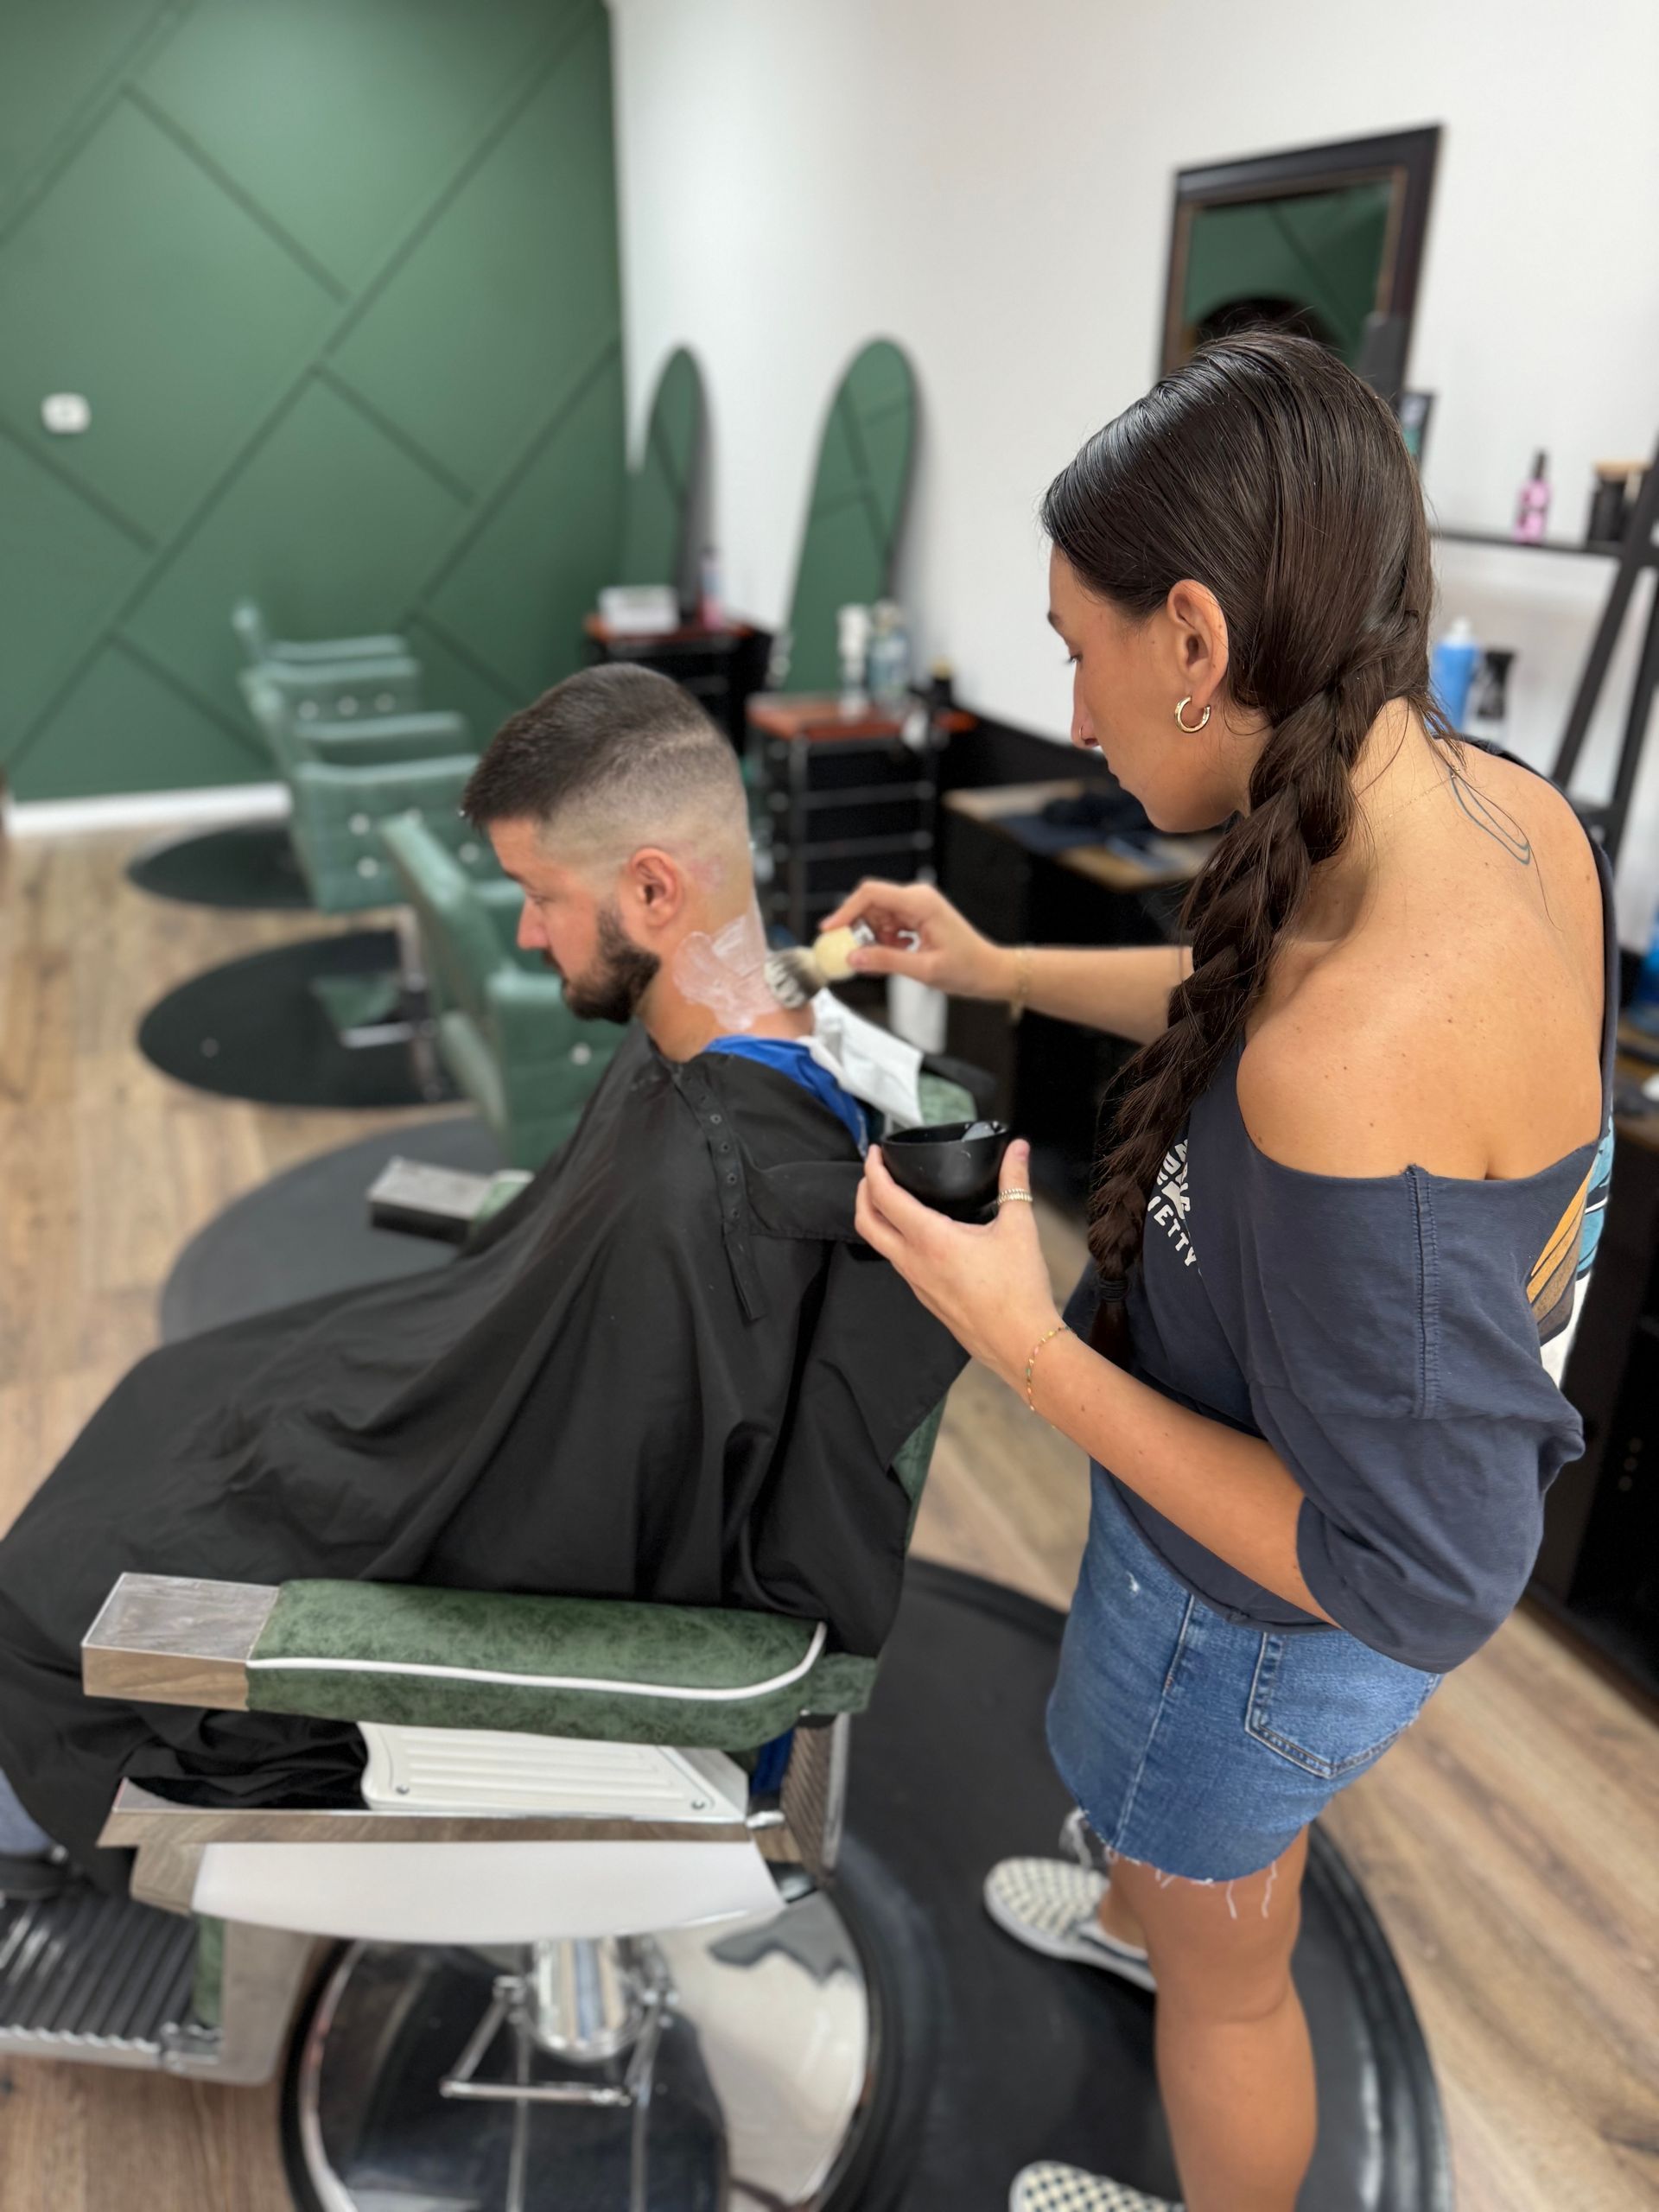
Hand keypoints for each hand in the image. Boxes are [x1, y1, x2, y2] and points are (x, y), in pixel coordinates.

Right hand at [817, 878, 1013, 999]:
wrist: (990, 971)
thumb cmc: (968, 968)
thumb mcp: (924, 970)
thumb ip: (886, 962)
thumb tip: (853, 957)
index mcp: (921, 902)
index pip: (871, 894)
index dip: (845, 910)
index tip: (830, 930)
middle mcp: (918, 898)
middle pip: (871, 904)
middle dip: (858, 929)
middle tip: (851, 953)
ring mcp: (917, 906)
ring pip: (878, 915)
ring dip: (873, 938)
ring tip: (887, 959)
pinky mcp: (917, 916)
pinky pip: (888, 923)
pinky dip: (884, 940)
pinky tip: (898, 955)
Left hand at [854, 1139, 1060, 1388]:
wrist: (1021, 1342)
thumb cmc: (1019, 1289)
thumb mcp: (1019, 1228)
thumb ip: (1015, 1182)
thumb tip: (1019, 1148)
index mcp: (931, 1240)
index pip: (885, 1198)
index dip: (873, 1170)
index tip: (875, 1153)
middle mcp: (914, 1262)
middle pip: (866, 1223)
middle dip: (863, 1193)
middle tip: (874, 1172)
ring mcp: (916, 1283)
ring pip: (880, 1245)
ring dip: (878, 1218)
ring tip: (893, 1198)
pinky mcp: (925, 1297)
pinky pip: (899, 1263)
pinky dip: (896, 1240)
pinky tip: (919, 1233)